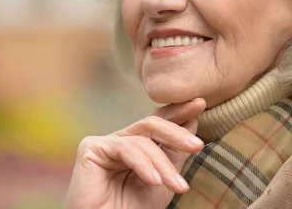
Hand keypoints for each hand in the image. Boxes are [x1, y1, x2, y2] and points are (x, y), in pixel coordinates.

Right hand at [64, 98, 205, 208]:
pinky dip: (144, 165)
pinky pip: (125, 149)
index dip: (178, 112)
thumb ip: (175, 153)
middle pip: (151, 124)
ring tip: (178, 187)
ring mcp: (105, 143)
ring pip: (142, 140)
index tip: (200, 104)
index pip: (158, 122)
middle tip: (197, 144)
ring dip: (163, 164)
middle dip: (177, 132)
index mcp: (137, 145)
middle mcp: (121, 140)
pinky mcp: (91, 148)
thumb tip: (192, 120)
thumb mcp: (164, 181)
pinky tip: (155, 181)